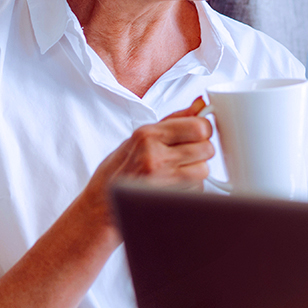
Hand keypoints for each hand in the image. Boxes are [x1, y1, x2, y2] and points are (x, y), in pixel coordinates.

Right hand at [82, 98, 217, 198]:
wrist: (100, 204)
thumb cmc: (119, 169)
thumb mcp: (141, 137)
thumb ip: (174, 119)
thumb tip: (200, 104)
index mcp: (148, 135)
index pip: (198, 127)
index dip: (203, 131)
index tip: (198, 134)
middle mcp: (154, 155)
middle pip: (206, 148)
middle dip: (201, 151)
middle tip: (186, 155)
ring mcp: (160, 179)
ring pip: (204, 170)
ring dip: (196, 172)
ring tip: (177, 172)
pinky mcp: (167, 199)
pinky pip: (197, 190)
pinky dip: (191, 188)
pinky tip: (173, 186)